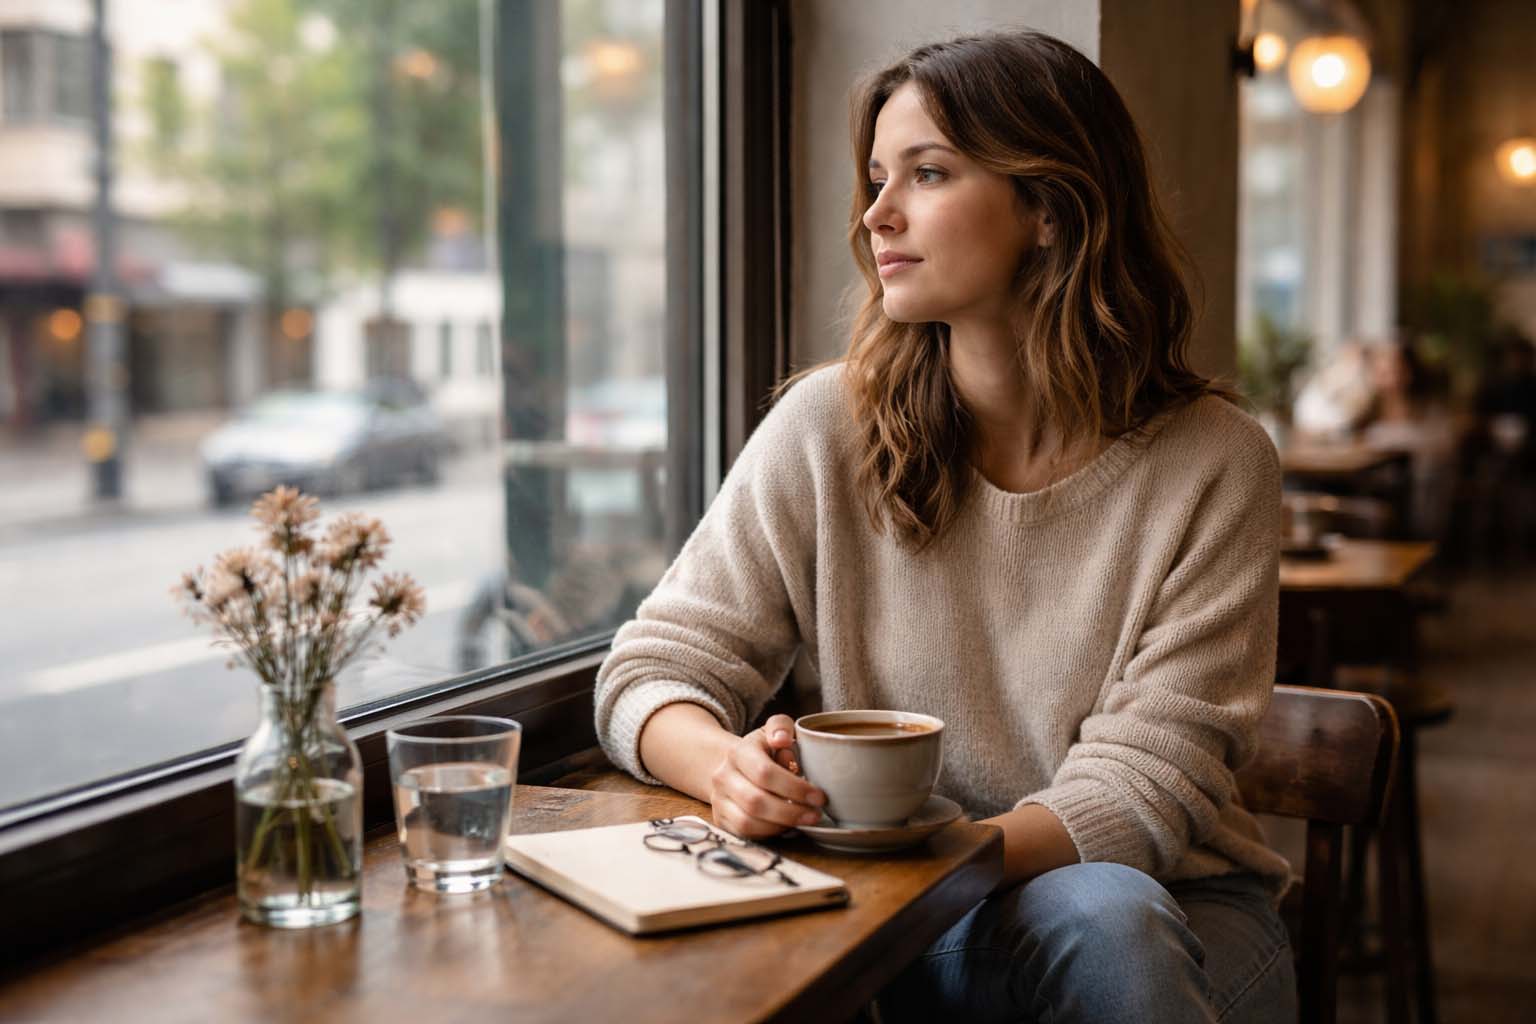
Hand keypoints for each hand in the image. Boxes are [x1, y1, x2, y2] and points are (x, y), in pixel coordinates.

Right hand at [708, 714, 826, 839]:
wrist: (734, 767)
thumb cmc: (764, 750)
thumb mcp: (774, 730)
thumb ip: (781, 727)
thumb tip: (782, 740)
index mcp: (738, 752)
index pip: (765, 773)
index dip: (794, 788)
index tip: (819, 796)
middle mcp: (723, 777)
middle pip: (756, 801)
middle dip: (791, 812)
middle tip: (816, 814)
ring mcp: (719, 800)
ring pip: (748, 822)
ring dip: (781, 825)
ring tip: (804, 820)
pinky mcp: (721, 820)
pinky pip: (744, 834)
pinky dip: (769, 833)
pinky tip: (786, 826)